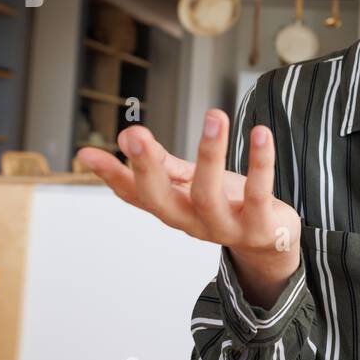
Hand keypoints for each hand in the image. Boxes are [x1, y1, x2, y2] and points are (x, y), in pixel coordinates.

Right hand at [75, 111, 301, 279]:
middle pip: (162, 199)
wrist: (272, 244)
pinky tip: (260, 133)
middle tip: (135, 134)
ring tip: (214, 115)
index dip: (111, 175)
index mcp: (173, 209)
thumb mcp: (192, 184)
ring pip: (209, 195)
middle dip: (147, 168)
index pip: (134, 194)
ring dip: (210, 154)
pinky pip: (258, 194)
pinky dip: (260, 163)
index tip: (87, 154)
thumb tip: (125, 137)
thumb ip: (163, 164)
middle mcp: (192, 222)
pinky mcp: (259, 227)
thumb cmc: (228, 205)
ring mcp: (225, 228)